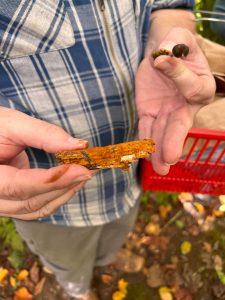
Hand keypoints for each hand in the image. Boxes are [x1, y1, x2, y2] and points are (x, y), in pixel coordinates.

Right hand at [0, 107, 92, 219]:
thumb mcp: (10, 123)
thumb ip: (43, 134)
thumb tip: (79, 146)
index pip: (18, 186)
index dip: (52, 181)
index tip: (81, 170)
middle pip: (29, 202)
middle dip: (63, 187)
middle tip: (89, 169)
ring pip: (34, 209)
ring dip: (62, 194)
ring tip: (83, 174)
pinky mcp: (10, 203)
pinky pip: (34, 208)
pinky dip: (56, 197)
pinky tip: (71, 182)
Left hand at [136, 27, 215, 174]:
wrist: (164, 53)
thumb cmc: (178, 45)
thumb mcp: (179, 39)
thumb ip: (175, 46)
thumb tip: (162, 58)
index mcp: (200, 86)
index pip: (192, 88)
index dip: (180, 77)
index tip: (161, 60)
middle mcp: (185, 105)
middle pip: (180, 124)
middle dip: (174, 141)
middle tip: (170, 159)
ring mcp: (166, 112)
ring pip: (162, 132)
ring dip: (159, 150)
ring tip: (159, 168)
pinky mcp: (149, 112)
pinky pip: (146, 128)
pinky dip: (143, 140)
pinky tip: (142, 155)